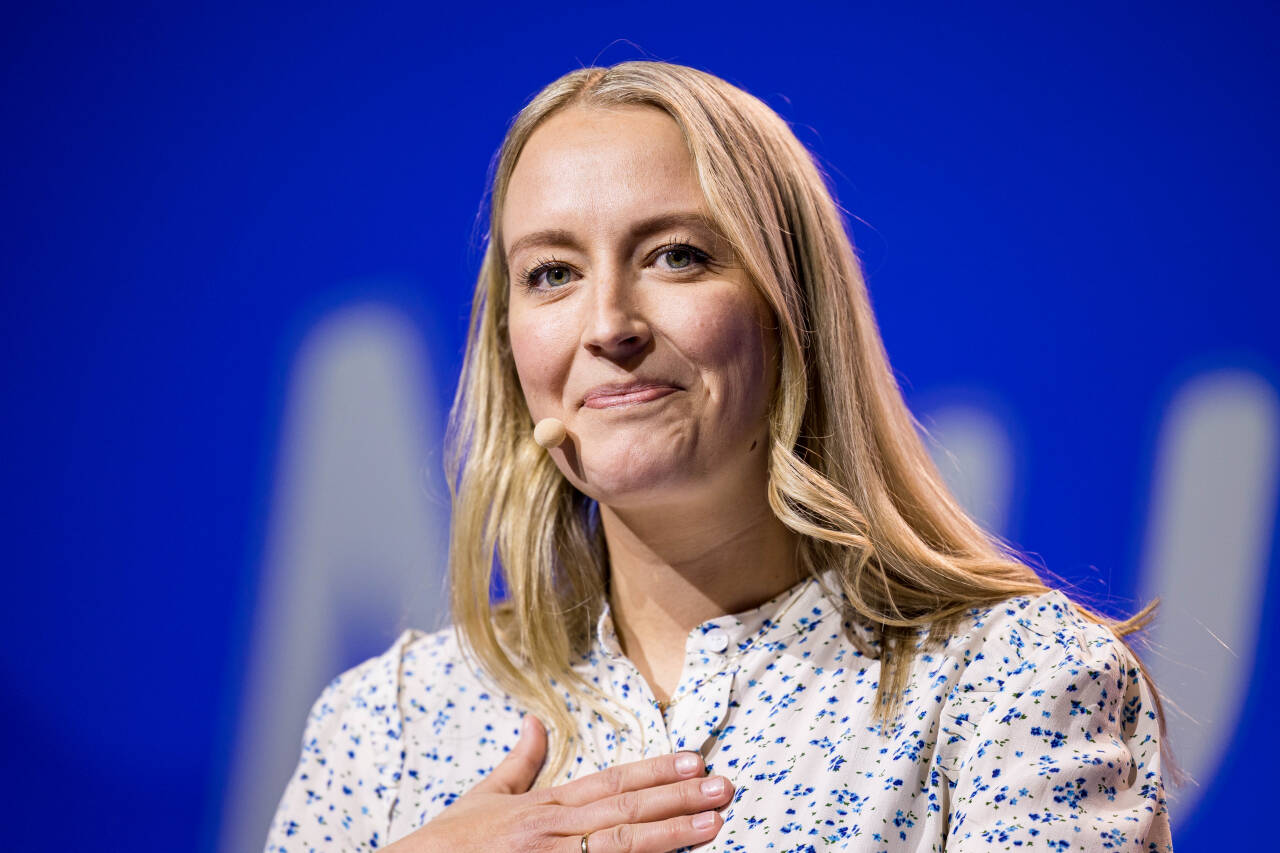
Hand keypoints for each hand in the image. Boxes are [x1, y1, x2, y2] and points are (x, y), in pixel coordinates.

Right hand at [383, 714, 733, 851]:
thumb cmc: (449, 846)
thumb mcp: (484, 798)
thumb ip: (519, 762)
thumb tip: (534, 721)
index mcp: (543, 807)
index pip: (611, 783)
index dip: (656, 771)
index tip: (695, 760)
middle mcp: (551, 833)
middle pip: (626, 813)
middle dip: (679, 799)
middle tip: (725, 787)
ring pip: (620, 849)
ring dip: (672, 837)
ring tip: (714, 823)